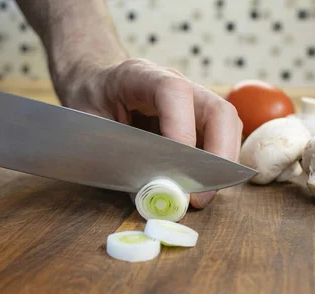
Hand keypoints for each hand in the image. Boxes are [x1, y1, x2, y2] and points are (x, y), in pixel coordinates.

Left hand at [57, 58, 241, 208]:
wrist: (93, 84)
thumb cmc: (88, 102)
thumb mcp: (88, 129)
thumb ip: (116, 158)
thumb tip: (150, 195)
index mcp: (140, 76)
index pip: (174, 92)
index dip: (181, 129)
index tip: (177, 167)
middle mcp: (174, 83)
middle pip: (217, 110)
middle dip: (218, 155)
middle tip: (200, 196)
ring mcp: (190, 100)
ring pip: (226, 125)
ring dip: (221, 163)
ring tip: (199, 197)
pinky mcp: (196, 118)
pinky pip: (219, 138)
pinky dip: (215, 165)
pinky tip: (198, 187)